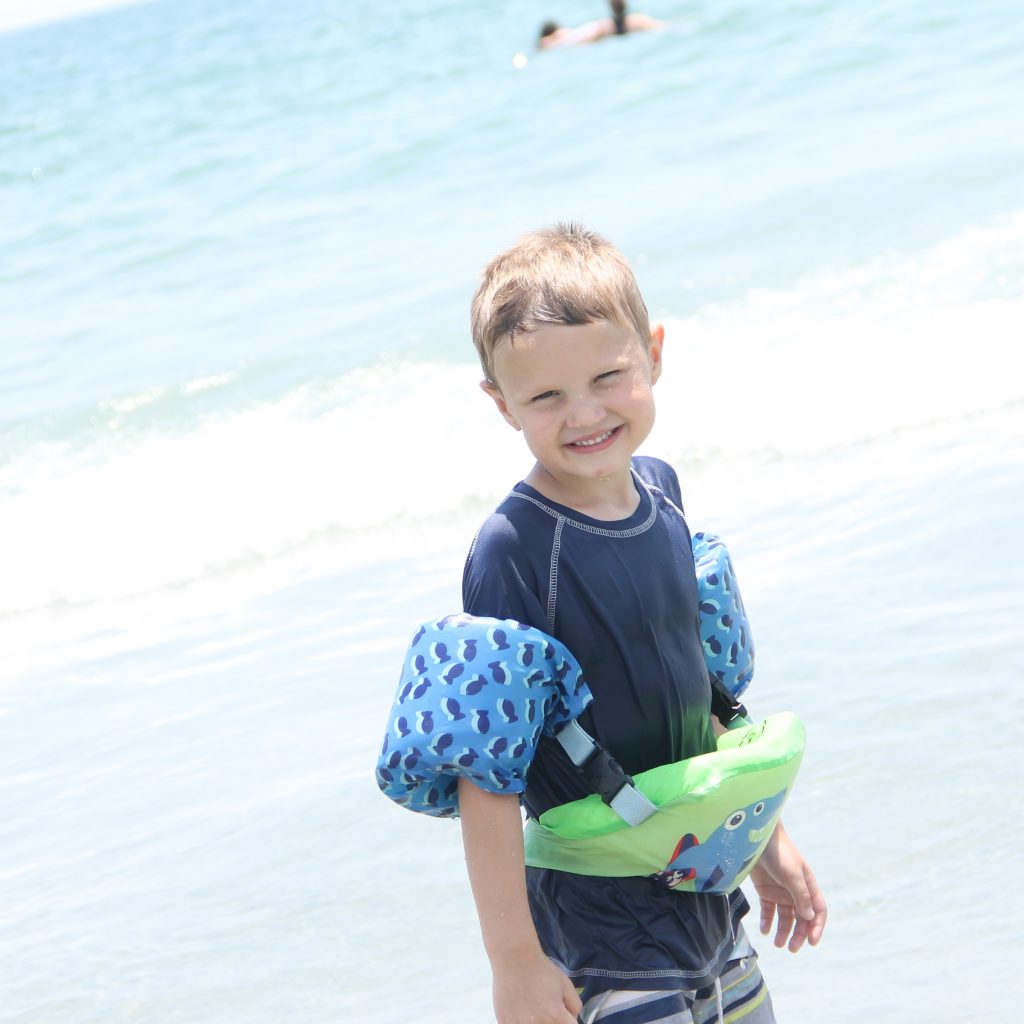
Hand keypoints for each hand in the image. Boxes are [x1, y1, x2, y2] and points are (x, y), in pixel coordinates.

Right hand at [491, 948, 581, 1023]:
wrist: (515, 958)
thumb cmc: (542, 970)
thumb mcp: (566, 984)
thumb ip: (574, 1007)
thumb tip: (571, 1021)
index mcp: (556, 1015)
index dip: (566, 1020)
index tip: (562, 1014)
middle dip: (552, 1020)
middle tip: (546, 1009)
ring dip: (536, 1021)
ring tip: (532, 1009)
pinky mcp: (505, 1023)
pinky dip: (520, 1022)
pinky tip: (520, 1012)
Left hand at [748, 821, 826, 952]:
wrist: (756, 837)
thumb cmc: (778, 852)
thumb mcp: (792, 874)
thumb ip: (800, 895)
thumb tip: (809, 916)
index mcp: (807, 885)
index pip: (817, 910)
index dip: (817, 927)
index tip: (812, 942)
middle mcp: (795, 890)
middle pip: (801, 918)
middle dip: (798, 934)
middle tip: (791, 948)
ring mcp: (780, 890)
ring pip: (785, 917)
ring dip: (783, 931)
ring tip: (778, 944)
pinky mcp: (765, 889)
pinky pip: (768, 910)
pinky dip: (767, 921)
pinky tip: (765, 931)